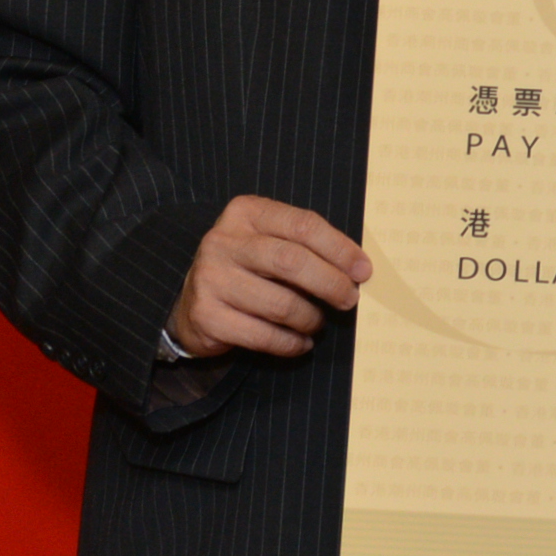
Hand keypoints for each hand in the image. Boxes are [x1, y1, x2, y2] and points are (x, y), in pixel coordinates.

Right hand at [167, 196, 370, 358]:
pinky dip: (291, 343)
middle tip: (350, 300)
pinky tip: (301, 342)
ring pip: (281, 304)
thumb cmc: (248, 268)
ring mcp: (211, 278)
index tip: (363, 271)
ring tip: (318, 323)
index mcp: (245, 213)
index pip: (303, 226)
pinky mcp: (206, 315)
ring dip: (310, 318)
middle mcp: (223, 241)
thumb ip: (306, 246)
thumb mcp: (270, 241)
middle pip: (292, 262)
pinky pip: (263, 336)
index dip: (339, 249)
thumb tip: (358, 270)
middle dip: (330, 284)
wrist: (191, 301)